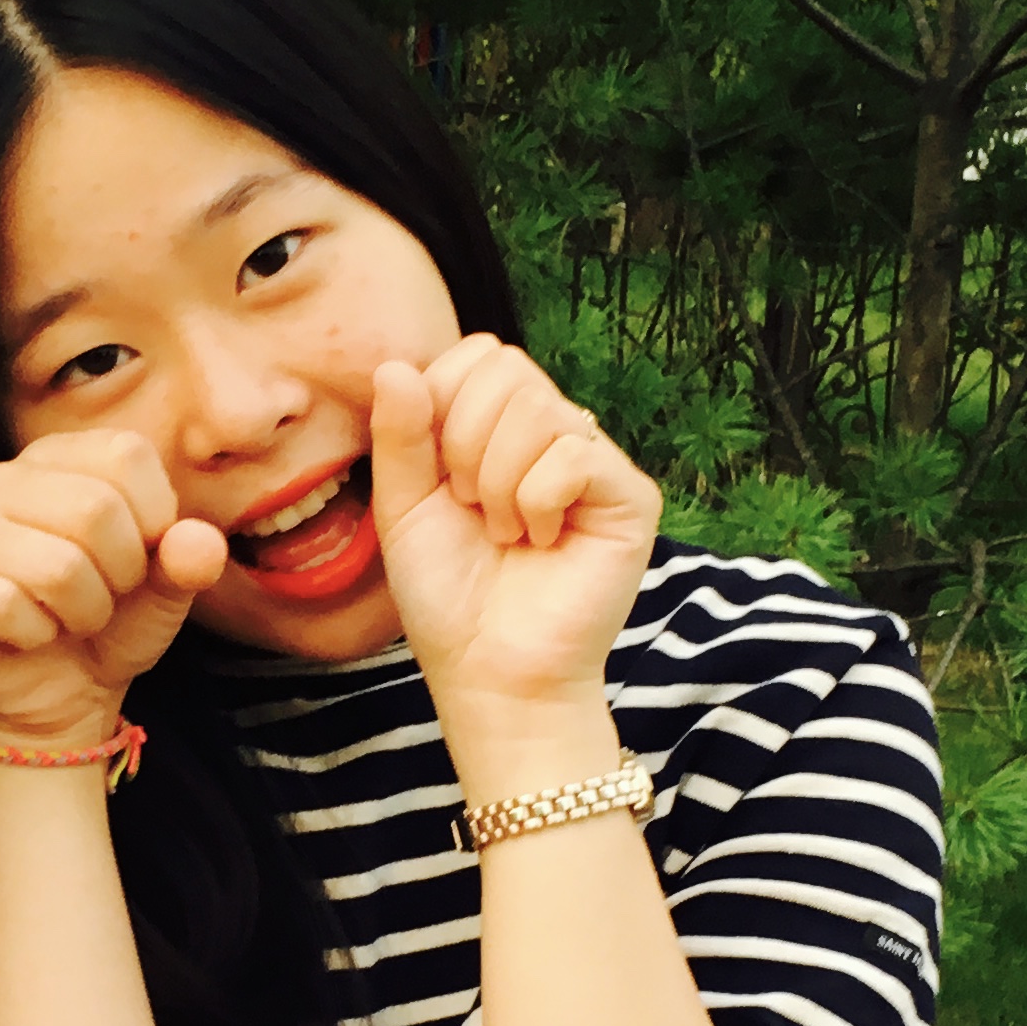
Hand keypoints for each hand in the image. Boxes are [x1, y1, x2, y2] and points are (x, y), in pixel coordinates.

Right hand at [0, 433, 230, 753]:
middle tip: (104, 598)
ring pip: (55, 566)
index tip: (139, 559)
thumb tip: (198, 541)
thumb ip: (190, 559)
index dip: (154, 520)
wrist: (61, 697)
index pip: (126, 455)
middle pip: (93, 509)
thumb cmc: (108, 626)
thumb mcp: (165, 590)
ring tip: (69, 619)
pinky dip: (37, 636)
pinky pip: (6, 607)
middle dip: (120, 574)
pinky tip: (30, 636)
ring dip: (83, 612)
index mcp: (55, 458)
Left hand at [371, 338, 661, 724]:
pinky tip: (543, 543)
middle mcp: (554, 433)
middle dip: (465, 441)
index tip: (439, 478)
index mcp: (501, 426)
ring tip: (507, 534)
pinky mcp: (631, 495)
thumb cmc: (450, 596)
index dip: (442, 402)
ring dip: (499, 482)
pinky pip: (574, 454)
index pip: (478, 354)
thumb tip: (395, 365)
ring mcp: (596, 461)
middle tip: (473, 509)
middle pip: (506, 366)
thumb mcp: (403, 507)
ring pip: (539, 408)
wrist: (490, 671)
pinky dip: (538, 503)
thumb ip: (399, 435)